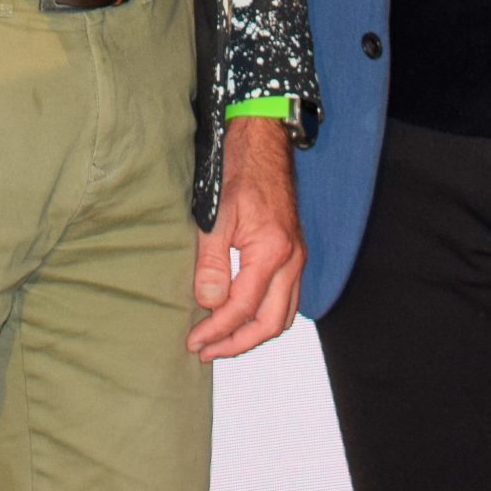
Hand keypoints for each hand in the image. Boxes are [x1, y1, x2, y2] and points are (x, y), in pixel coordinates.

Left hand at [188, 115, 304, 359]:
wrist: (263, 141)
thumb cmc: (238, 169)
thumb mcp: (216, 213)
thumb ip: (212, 261)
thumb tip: (209, 303)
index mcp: (272, 251)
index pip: (243, 308)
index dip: (217, 330)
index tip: (194, 341)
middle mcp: (291, 259)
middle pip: (272, 323)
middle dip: (238, 343)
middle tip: (206, 350)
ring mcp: (296, 257)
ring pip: (284, 314)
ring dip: (253, 333)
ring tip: (221, 340)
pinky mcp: (293, 253)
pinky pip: (285, 298)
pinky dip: (264, 315)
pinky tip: (240, 314)